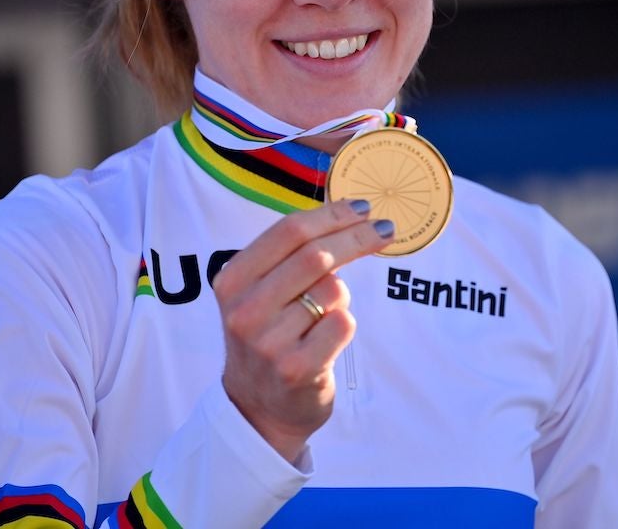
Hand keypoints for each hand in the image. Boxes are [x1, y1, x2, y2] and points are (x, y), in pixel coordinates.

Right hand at [213, 199, 392, 462]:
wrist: (258, 409)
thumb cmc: (269, 337)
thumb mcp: (260, 293)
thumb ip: (291, 256)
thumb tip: (350, 214)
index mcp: (233, 280)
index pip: (288, 232)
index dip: (331, 215)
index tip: (362, 208)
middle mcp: (245, 310)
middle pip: (315, 255)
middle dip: (357, 237)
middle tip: (385, 229)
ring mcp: (269, 342)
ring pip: (334, 290)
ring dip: (341, 295)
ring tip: (322, 316)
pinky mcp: (297, 368)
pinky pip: (343, 323)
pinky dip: (345, 323)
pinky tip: (326, 340)